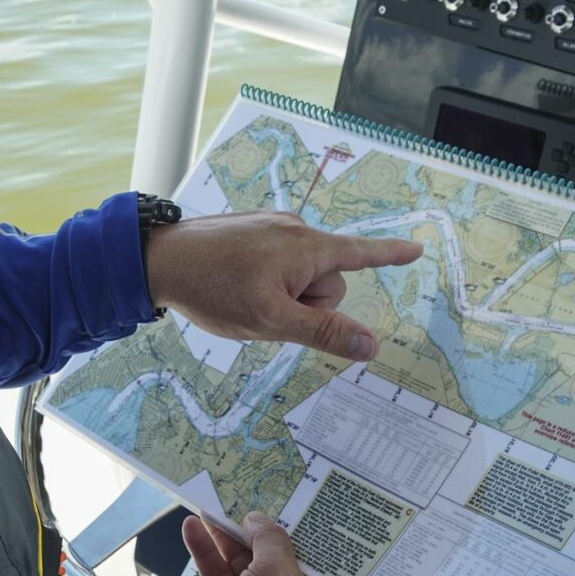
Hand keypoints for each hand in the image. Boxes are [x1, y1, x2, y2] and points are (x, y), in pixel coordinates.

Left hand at [145, 211, 422, 361]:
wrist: (158, 259)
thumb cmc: (213, 288)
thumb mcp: (272, 321)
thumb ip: (324, 334)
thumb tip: (371, 345)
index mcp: (307, 248)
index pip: (361, 254)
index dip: (390, 256)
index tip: (416, 250)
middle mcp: (295, 231)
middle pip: (327, 283)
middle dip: (307, 306)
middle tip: (267, 312)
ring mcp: (273, 230)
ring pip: (300, 278)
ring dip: (284, 297)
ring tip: (245, 299)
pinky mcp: (254, 233)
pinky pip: (278, 266)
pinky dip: (268, 283)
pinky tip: (237, 287)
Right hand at [181, 511, 342, 575]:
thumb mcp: (278, 570)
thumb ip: (270, 539)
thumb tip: (258, 520)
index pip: (308, 548)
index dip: (291, 522)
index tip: (277, 499)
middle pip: (270, 552)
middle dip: (250, 527)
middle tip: (235, 501)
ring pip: (241, 563)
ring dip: (222, 537)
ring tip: (207, 509)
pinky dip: (207, 555)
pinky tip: (194, 532)